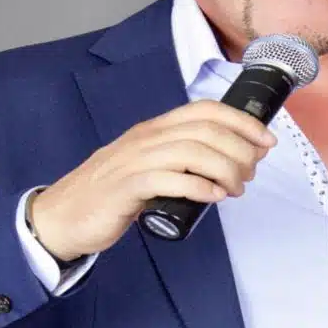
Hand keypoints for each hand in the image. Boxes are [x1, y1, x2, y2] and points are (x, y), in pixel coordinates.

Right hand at [30, 99, 276, 259]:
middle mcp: (145, 139)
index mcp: (153, 130)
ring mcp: (134, 161)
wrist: (62, 217)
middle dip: (240, 150)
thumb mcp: (148, 168)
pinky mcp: (126, 188)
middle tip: (250, 174)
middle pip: (206, 131)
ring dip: (225, 170)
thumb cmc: (109, 195)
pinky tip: (214, 197)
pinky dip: (199, 187)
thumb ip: (179, 162)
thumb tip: (225, 166)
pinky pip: (169, 180)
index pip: (204, 110)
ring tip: (236, 189)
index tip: (266, 142)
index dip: (241, 122)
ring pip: (193, 152)